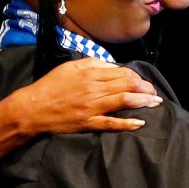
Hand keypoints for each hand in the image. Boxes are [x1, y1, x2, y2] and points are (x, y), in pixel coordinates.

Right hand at [3, 58, 161, 134]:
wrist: (32, 109)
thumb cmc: (51, 86)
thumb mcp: (71, 67)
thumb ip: (93, 64)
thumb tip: (112, 67)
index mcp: (90, 74)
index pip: (122, 73)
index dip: (136, 77)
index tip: (143, 81)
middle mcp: (94, 89)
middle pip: (127, 86)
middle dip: (144, 89)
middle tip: (154, 92)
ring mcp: (92, 107)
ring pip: (124, 101)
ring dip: (143, 102)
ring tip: (155, 102)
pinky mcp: (88, 123)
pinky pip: (111, 123)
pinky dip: (127, 123)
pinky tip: (140, 122)